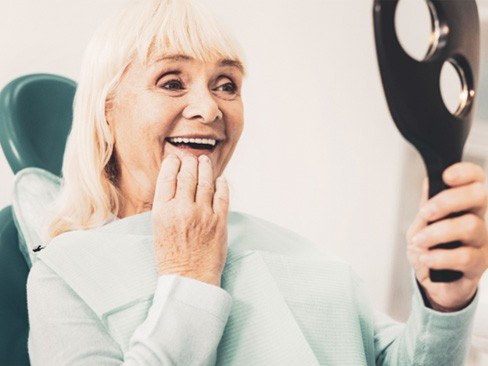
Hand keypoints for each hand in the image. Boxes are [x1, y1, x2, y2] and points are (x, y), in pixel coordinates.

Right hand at [151, 154, 228, 286]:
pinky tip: (220, 179)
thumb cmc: (171, 257)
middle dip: (190, 162)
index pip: (167, 177)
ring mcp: (202, 214)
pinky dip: (221, 184)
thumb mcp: (158, 229)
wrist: (189, 279)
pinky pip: (222, 195)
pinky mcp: (219, 221)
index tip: (175, 159)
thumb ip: (165, 206)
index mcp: (162, 212)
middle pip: (187, 175)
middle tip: (191, 158)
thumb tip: (175, 183)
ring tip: (205, 162)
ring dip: (206, 168)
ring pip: (206, 181)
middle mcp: (182, 210)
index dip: (172, 163)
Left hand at [406, 162, 487, 311]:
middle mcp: (478, 220)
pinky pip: (464, 256)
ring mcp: (482, 243)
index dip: (465, 173)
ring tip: (419, 242)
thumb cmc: (429, 250)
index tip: (446, 176)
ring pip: (470, 226)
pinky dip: (439, 256)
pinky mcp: (479, 266)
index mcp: (465, 206)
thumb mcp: (421, 225)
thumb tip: (429, 182)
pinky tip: (426, 258)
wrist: (432, 283)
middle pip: (479, 196)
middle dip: (448, 200)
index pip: (476, 180)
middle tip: (426, 213)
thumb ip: (427, 205)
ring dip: (437, 233)